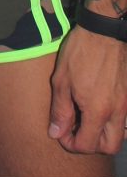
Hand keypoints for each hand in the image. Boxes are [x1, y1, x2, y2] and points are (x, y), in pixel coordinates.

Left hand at [49, 25, 126, 153]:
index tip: (61, 133)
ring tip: (87, 119)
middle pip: (110, 146)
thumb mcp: (62, 80)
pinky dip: (113, 122)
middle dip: (92, 145)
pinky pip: (125, 119)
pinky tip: (99, 107)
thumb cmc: (80, 52)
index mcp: (98, 110)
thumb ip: (60, 110)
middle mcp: (117, 111)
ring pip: (121, 135)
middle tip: (77, 130)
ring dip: (104, 134)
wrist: (104, 30)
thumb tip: (56, 133)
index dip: (71, 144)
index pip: (87, 145)